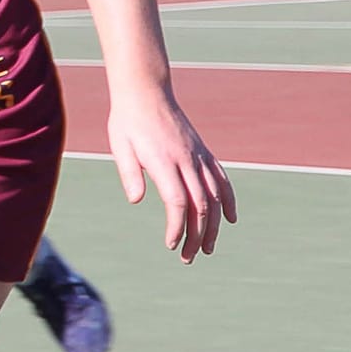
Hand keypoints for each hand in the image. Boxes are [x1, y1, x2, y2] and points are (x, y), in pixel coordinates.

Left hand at [107, 86, 236, 262]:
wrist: (146, 94)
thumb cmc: (127, 122)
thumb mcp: (120, 146)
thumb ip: (129, 173)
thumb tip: (136, 200)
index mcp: (164, 161)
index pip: (177, 201)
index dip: (177, 226)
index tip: (171, 244)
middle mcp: (187, 160)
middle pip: (200, 204)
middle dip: (196, 235)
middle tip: (187, 257)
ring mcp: (199, 157)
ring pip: (214, 196)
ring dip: (214, 225)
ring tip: (207, 249)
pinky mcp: (203, 153)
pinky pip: (222, 180)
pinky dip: (228, 200)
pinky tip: (229, 219)